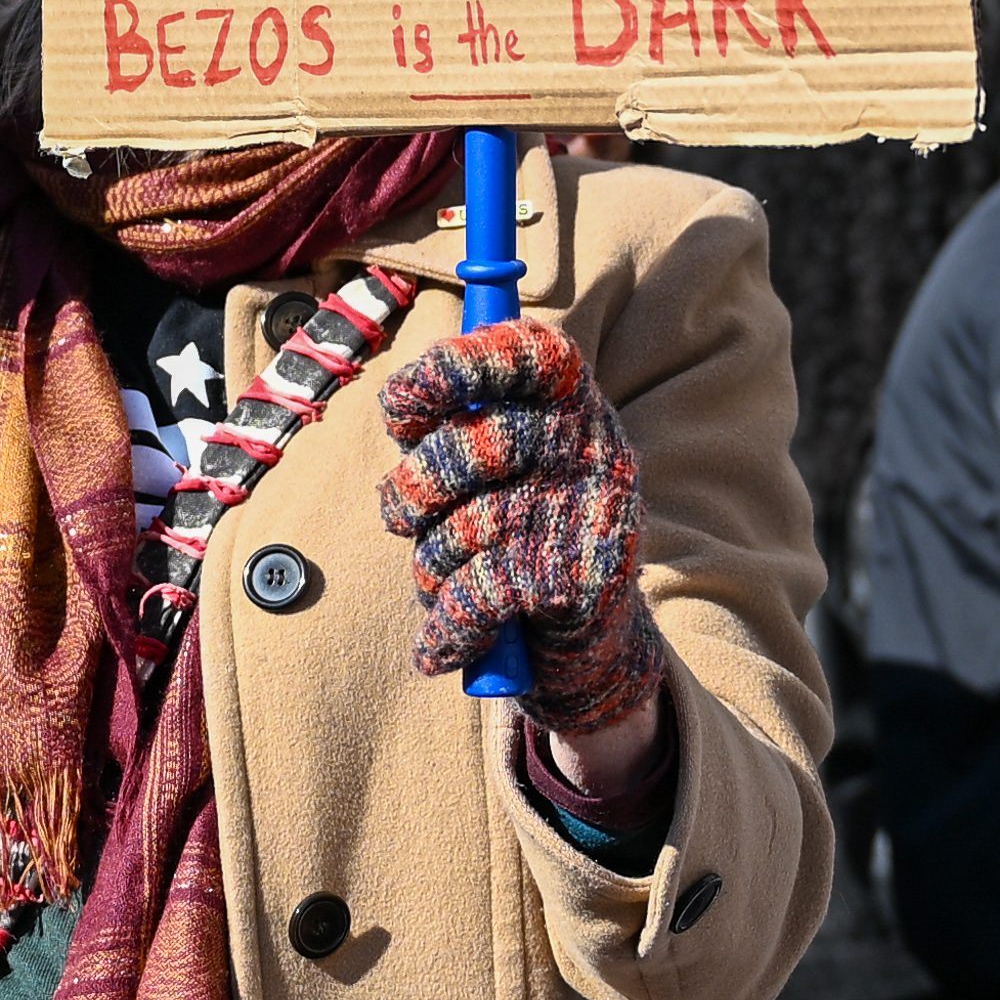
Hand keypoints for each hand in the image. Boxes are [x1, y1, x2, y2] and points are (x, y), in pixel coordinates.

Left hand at [377, 320, 669, 743]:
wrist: (598, 642)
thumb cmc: (529, 533)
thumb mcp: (508, 465)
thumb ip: (461, 427)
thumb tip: (402, 401)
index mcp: (575, 402)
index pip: (522, 351)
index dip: (451, 368)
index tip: (402, 405)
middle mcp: (593, 447)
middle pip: (465, 449)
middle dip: (411, 492)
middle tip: (401, 516)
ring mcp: (587, 514)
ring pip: (461, 530)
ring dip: (431, 569)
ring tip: (446, 583)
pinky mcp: (574, 581)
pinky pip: (473, 596)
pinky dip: (444, 628)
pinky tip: (437, 648)